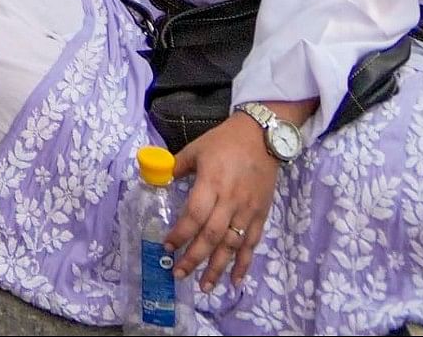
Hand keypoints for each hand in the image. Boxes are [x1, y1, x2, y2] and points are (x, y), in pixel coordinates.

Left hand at [165, 116, 284, 287]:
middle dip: (195, 257)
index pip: (195, 215)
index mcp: (212, 183)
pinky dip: (245, 264)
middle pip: (212, 235)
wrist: (263, 137)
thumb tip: (159, 180)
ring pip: (232, 245)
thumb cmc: (225, 141)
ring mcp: (248, 211)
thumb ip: (177, 167)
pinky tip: (235, 281)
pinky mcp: (261, 215)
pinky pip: (253, 243)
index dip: (181, 233)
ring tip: (204, 286)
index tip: (168, 246)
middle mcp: (231, 201)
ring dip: (218, 267)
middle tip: (179, 273)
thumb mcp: (196, 148)